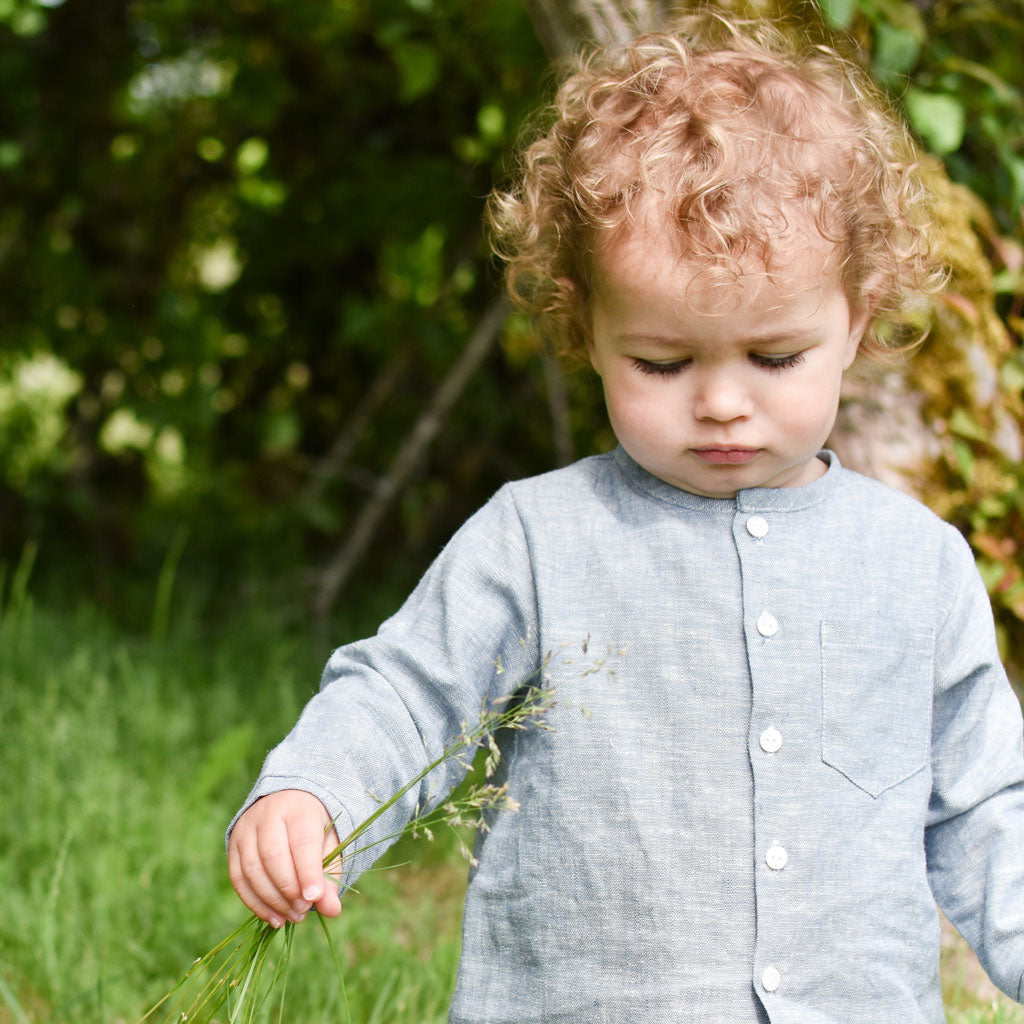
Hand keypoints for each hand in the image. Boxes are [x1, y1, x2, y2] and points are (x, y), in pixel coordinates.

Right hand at [228, 789, 341, 927]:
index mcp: (299, 809)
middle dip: (288, 889)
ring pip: (252, 870)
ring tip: (292, 916)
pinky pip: (238, 879)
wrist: (287, 802)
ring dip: (272, 901)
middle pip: (273, 856)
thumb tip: (332, 910)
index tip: (314, 898)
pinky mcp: (233, 845)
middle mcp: (268, 815)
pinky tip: (274, 918)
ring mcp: (246, 830)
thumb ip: (331, 876)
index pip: (302, 842)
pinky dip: (255, 904)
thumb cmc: (313, 827)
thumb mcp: (330, 844)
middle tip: (303, 911)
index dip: (307, 872)